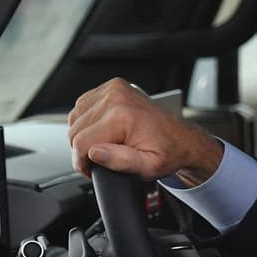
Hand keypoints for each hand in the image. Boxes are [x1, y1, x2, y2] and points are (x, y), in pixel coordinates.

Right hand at [67, 78, 221, 181]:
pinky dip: (86, 120)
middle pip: (74, 130)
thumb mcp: (148, 167)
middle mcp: (116, 97)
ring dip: (82, 134)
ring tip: (102, 145)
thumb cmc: (168, 152)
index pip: (80, 142)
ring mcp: (113, 89)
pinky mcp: (112, 87)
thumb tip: (94, 153)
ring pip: (75, 117)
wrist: (181, 137)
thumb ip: (120, 161)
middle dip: (82, 150)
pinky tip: (101, 130)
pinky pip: (83, 106)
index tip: (91, 169)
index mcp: (123, 116)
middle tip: (100, 159)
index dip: (82, 162)